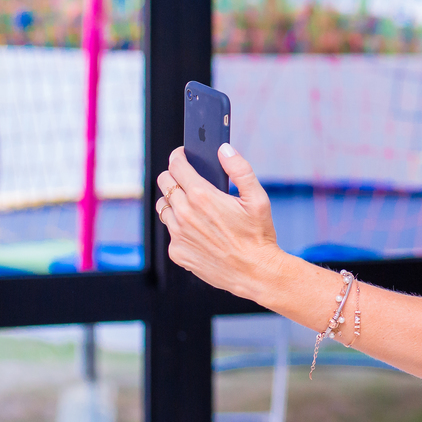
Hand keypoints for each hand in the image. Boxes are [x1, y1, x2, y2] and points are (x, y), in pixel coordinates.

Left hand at [156, 144, 282, 299]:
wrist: (255, 272)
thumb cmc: (258, 235)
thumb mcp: (257, 198)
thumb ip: (240, 169)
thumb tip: (224, 149)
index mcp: (202, 196)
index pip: (176, 166)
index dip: (178, 156)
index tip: (182, 155)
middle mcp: (185, 214)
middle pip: (164, 183)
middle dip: (174, 176)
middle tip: (187, 179)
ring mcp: (178, 234)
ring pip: (163, 207)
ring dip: (174, 202)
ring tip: (193, 206)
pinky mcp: (177, 251)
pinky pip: (170, 232)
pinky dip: (179, 227)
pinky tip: (199, 230)